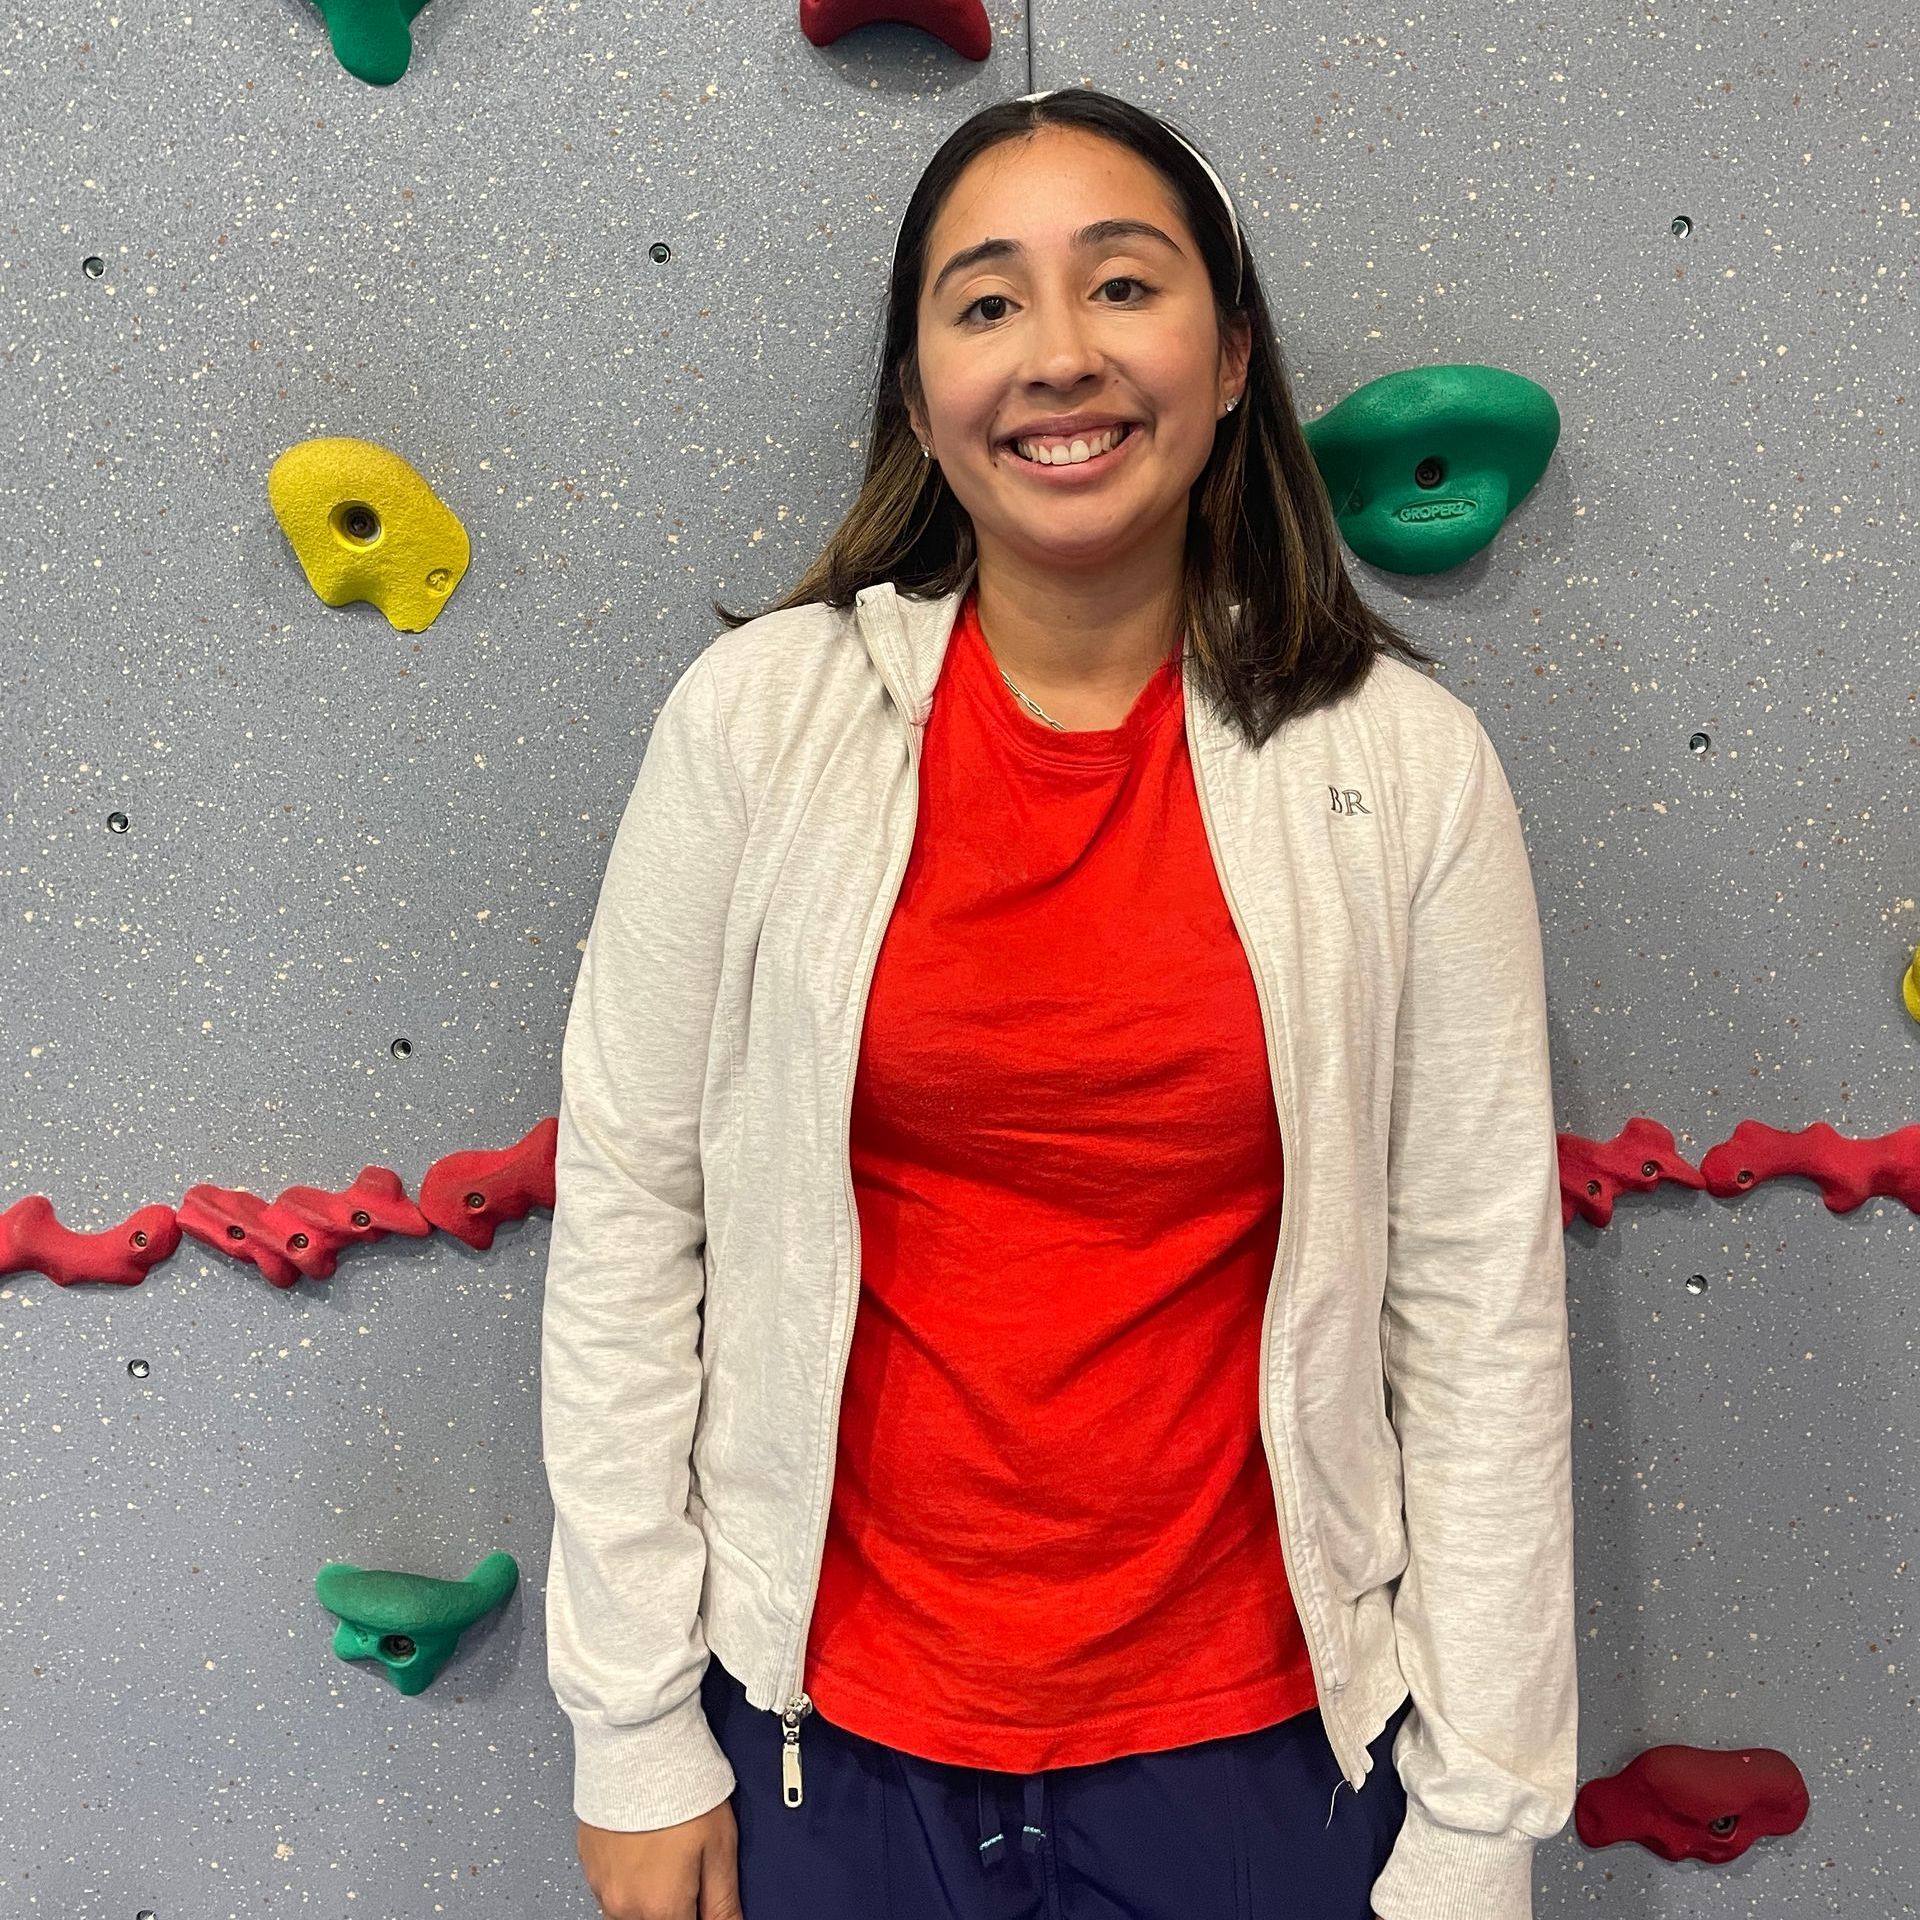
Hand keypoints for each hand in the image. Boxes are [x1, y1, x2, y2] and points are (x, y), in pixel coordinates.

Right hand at [576, 1802, 742, 1919]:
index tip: (704, 1899)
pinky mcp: (588, 1863)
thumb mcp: (720, 1847)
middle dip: (677, 1906)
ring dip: (651, 1895)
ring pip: (632, 1910)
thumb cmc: (679, 1787)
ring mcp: (602, 1885)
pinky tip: (646, 1846)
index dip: (701, 1914)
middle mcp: (625, 1905)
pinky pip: (612, 1887)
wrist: (639, 1745)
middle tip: (690, 1869)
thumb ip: (723, 1901)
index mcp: (661, 1907)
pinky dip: (630, 1876)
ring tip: (667, 1852)